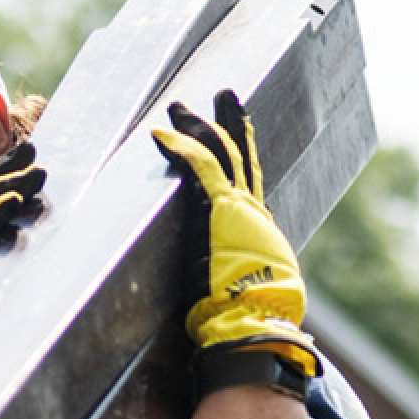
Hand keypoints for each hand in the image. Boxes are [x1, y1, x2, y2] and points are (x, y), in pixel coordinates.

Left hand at [151, 90, 317, 377]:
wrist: (256, 322)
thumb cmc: (247, 320)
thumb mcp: (244, 290)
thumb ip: (231, 276)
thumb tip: (223, 292)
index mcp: (257, 230)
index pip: (249, 180)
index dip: (243, 151)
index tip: (238, 129)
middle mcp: (251, 212)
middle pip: (239, 155)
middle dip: (228, 123)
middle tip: (223, 96)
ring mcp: (236, 208)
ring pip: (218, 153)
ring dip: (196, 127)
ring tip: (178, 107)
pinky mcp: (218, 209)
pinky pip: (198, 167)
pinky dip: (180, 147)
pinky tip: (161, 133)